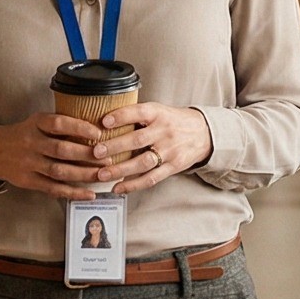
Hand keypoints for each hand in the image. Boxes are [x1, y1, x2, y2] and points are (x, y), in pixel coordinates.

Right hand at [0, 113, 107, 200]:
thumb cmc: (26, 134)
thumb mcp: (38, 121)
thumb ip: (61, 124)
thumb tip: (97, 128)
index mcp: (36, 124)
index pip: (59, 124)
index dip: (80, 128)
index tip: (98, 133)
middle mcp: (31, 143)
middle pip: (61, 150)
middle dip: (87, 155)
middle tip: (108, 158)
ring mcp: (29, 163)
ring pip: (59, 171)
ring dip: (84, 175)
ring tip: (103, 175)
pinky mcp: (28, 181)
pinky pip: (53, 188)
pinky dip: (72, 192)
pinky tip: (89, 194)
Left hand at [88, 103, 215, 192]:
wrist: (203, 133)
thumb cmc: (173, 121)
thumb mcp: (159, 111)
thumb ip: (137, 116)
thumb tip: (103, 122)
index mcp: (159, 114)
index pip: (139, 112)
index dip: (121, 116)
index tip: (104, 121)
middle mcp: (165, 131)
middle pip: (138, 140)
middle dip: (115, 147)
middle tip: (96, 153)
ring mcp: (170, 150)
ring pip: (143, 162)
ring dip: (121, 169)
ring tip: (102, 174)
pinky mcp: (173, 166)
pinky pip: (151, 178)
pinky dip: (133, 185)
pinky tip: (118, 187)